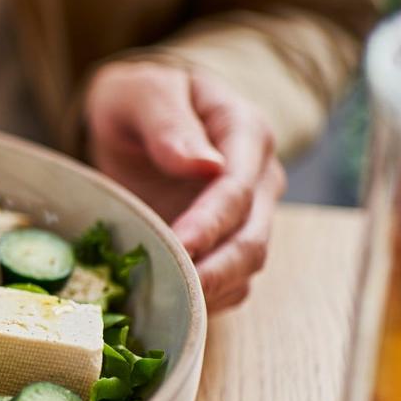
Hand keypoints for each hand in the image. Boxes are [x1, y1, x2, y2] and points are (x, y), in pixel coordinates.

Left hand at [84, 61, 286, 310]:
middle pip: (250, 240)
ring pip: (245, 269)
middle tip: (172, 291)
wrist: (141, 116)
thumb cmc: (142, 100)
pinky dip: (205, 301)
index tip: (178, 244)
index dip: (209, 223)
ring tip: (166, 305)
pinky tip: (170, 306)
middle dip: (213, 270)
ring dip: (209, 292)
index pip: (236, 189)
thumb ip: (169, 122)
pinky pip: (229, 284)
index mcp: (245, 133)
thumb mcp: (144, 94)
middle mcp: (258, 179)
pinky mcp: (228, 244)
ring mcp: (249, 216)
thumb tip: (205, 165)